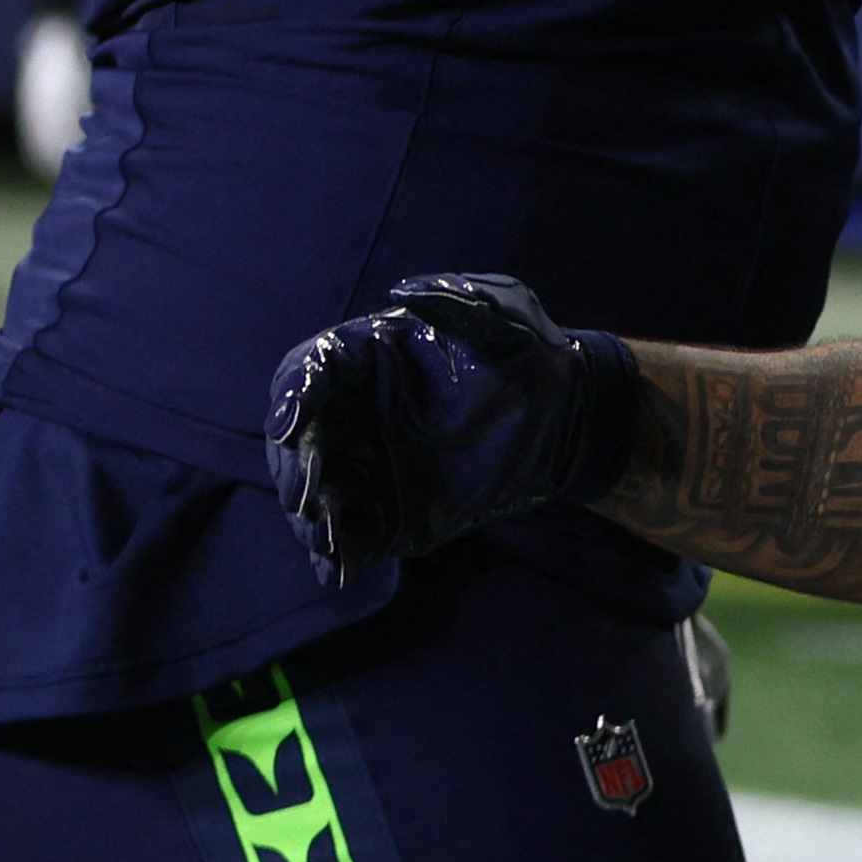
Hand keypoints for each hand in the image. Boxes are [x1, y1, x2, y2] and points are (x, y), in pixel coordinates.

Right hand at [261, 271, 638, 588]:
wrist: (574, 414)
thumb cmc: (534, 352)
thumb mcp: (504, 313)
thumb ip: (457, 301)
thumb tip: (403, 292)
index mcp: (369, 357)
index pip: (312, 370)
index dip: (294, 395)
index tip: (288, 424)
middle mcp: (356, 412)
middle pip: (301, 439)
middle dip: (296, 467)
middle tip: (306, 494)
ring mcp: (370, 464)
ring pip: (318, 492)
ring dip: (311, 516)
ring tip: (324, 533)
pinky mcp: (392, 512)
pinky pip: (353, 537)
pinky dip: (339, 555)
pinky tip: (337, 568)